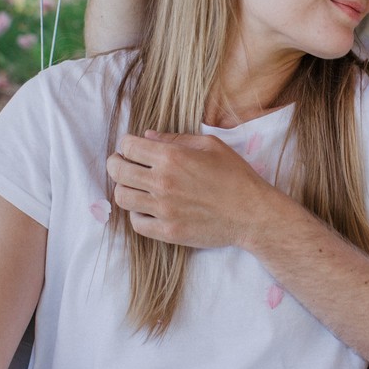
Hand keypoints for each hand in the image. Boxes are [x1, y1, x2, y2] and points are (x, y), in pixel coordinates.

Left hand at [107, 131, 274, 248]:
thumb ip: (176, 138)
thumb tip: (148, 136)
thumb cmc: (235, 175)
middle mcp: (163, 182)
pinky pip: (136, 223)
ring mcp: (164, 209)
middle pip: (118, 171)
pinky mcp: (168, 231)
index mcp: (173, 157)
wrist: (252, 213)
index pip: (128, 146)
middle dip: (115, 163)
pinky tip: (146, 208)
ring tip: (134, 186)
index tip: (131, 147)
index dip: (126, 144)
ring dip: (124, 188)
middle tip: (121, 164)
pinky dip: (136, 214)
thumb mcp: (210, 145)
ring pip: (122, 197)